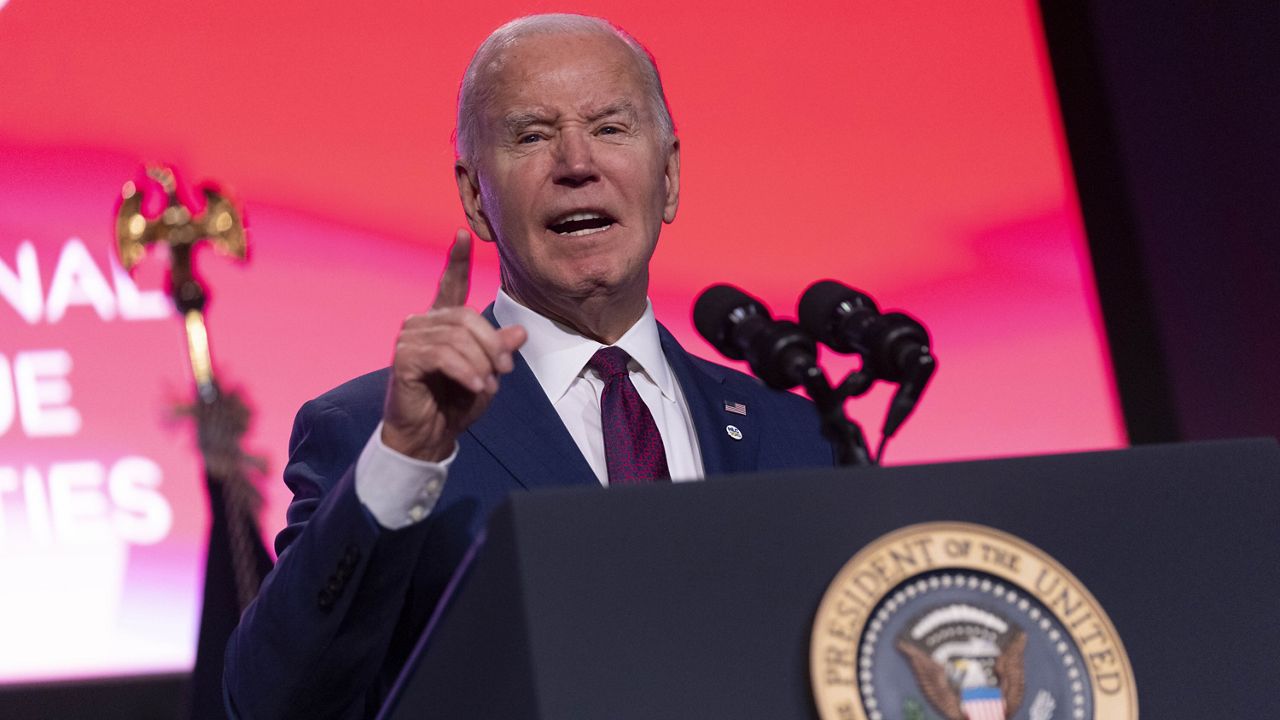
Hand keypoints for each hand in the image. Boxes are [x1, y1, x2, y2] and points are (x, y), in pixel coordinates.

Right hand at [381, 230, 527, 460]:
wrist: (428, 436)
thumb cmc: (455, 403)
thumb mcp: (488, 374)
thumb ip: (500, 351)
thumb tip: (520, 333)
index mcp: (443, 323)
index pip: (449, 284)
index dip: (456, 259)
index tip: (462, 234)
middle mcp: (423, 323)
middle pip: (468, 317)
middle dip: (492, 345)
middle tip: (504, 371)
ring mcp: (409, 339)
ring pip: (458, 337)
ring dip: (480, 363)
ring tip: (487, 384)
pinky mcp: (403, 358)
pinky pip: (443, 355)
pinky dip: (465, 371)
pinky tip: (476, 386)